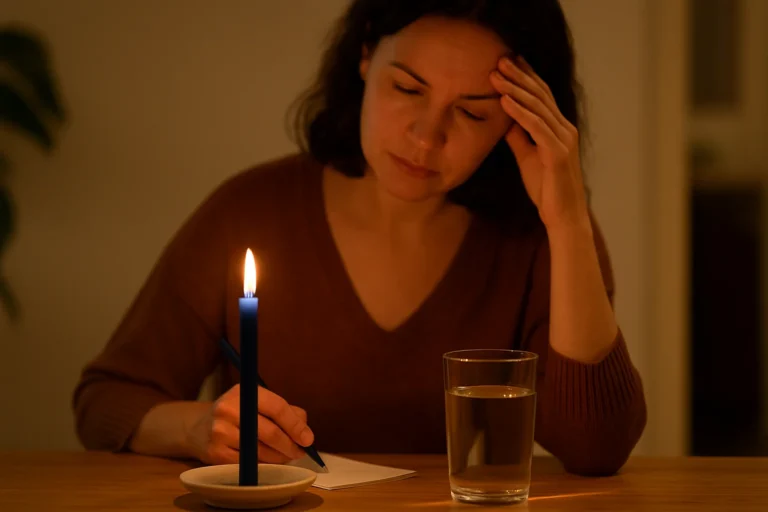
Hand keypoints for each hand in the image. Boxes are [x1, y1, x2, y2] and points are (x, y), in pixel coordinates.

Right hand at [186, 384, 313, 464]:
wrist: (198, 428)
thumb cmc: (237, 414)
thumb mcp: (257, 403)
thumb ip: (285, 411)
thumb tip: (305, 431)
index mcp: (243, 392)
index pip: (277, 407)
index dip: (295, 425)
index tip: (308, 439)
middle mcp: (228, 409)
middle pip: (270, 432)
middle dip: (289, 445)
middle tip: (300, 452)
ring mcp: (220, 431)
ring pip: (260, 451)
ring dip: (279, 457)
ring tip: (286, 456)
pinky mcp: (215, 453)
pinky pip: (248, 464)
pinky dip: (263, 465)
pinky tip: (267, 461)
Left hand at [490, 55, 589, 232]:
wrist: (562, 215)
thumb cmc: (546, 187)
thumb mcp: (527, 156)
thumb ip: (519, 136)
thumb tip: (505, 118)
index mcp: (558, 128)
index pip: (542, 96)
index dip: (526, 77)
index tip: (508, 61)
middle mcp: (564, 129)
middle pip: (540, 95)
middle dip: (519, 76)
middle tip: (500, 59)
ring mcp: (563, 140)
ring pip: (538, 107)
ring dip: (515, 89)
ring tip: (496, 74)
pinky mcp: (558, 153)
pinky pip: (537, 127)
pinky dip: (520, 112)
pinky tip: (505, 100)